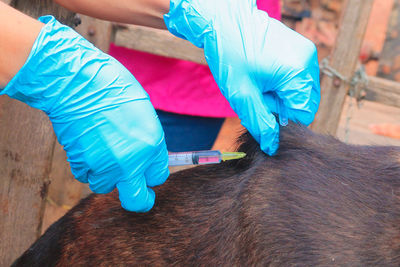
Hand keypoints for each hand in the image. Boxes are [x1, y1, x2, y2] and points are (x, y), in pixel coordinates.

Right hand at [1, 16, 168, 211]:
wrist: (77, 81)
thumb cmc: (112, 87)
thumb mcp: (142, 111)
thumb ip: (145, 139)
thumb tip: (143, 154)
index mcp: (152, 144)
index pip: (157, 177)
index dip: (151, 175)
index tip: (147, 174)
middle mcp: (131, 160)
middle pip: (136, 199)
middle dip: (140, 201)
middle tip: (140, 198)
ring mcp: (105, 165)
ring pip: (105, 186)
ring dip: (105, 175)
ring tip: (101, 153)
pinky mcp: (82, 164)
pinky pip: (85, 175)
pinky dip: (86, 166)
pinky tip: (86, 147)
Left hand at [165, 0, 319, 154]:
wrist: (222, 21)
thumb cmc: (229, 55)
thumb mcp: (242, 95)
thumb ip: (260, 124)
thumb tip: (272, 146)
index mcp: (298, 72)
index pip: (303, 113)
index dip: (281, 118)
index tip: (260, 107)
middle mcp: (308, 60)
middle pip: (303, 102)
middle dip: (281, 106)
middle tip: (257, 95)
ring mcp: (305, 52)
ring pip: (299, 90)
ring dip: (280, 94)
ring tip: (258, 83)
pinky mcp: (299, 48)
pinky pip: (297, 76)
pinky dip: (281, 82)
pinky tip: (262, 75)